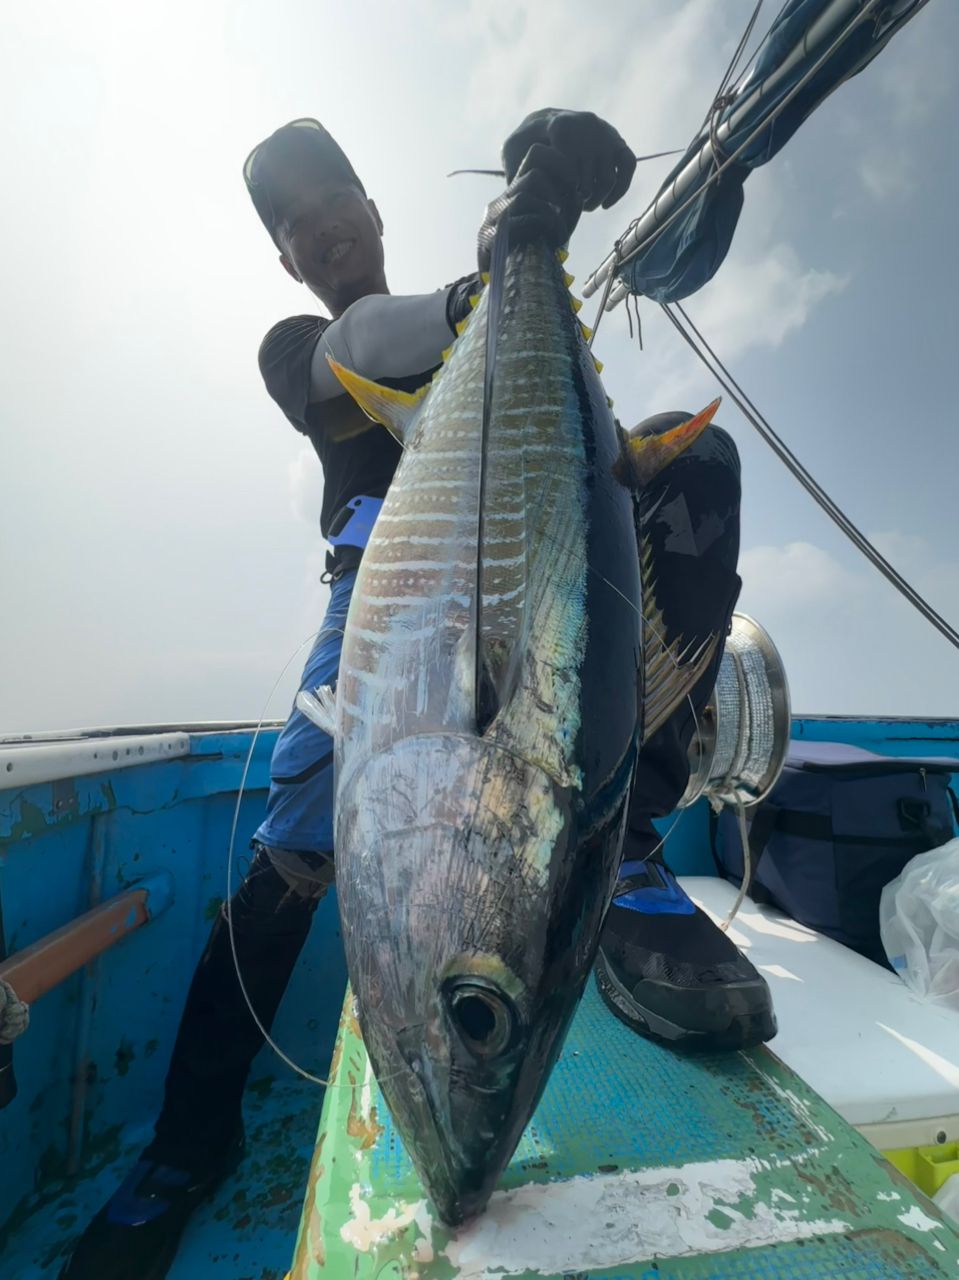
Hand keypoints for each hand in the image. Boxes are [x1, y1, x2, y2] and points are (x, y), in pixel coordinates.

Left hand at [502, 109, 635, 211]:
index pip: (567, 167)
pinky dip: (620, 190)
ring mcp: (605, 133)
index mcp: (561, 124)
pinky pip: (628, 167)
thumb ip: (514, 163)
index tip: (554, 200)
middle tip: (567, 207)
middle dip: (577, 199)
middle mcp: (587, 125)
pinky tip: (605, 204)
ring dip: (595, 199)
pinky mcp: (618, 142)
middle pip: (587, 178)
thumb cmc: (526, 143)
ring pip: (608, 178)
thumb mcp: (512, 149)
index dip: (561, 191)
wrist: (546, 124)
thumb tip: (522, 183)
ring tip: (582, 205)